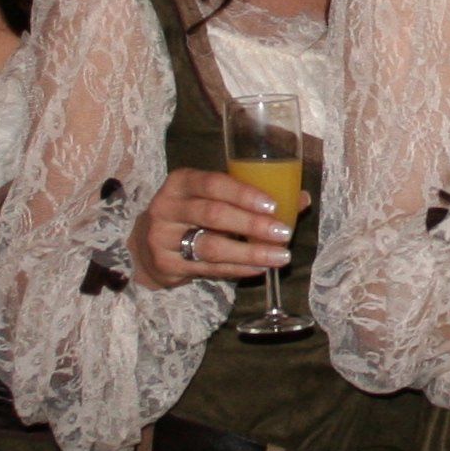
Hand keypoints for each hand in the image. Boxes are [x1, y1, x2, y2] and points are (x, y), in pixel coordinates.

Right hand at [130, 168, 295, 288]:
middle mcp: (167, 206)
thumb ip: (253, 197)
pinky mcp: (165, 264)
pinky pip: (208, 269)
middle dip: (252, 225)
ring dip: (250, 253)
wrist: (148, 243)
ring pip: (211, 246)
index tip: (273, 204)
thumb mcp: (214, 198)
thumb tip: (301, 198)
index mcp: (182, 181)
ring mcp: (163, 237)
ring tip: (279, 256)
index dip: (244, 194)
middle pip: (213, 215)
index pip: (213, 183)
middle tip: (283, 233)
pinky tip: (259, 268)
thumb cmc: (192, 215)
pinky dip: (238, 269)